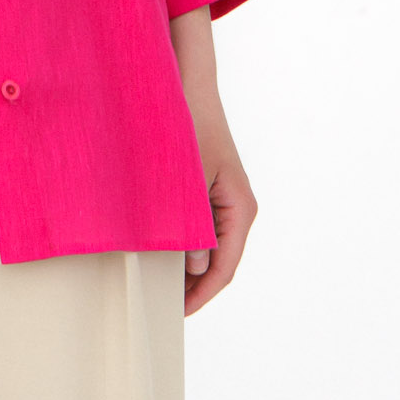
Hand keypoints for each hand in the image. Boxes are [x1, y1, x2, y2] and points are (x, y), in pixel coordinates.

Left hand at [181, 88, 256, 315]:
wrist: (190, 87)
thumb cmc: (190, 127)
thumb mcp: (188, 179)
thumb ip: (191, 224)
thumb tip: (192, 265)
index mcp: (240, 209)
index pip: (225, 268)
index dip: (201, 295)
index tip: (178, 313)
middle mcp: (238, 209)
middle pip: (219, 262)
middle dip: (194, 286)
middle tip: (163, 305)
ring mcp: (225, 200)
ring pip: (209, 247)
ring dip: (188, 266)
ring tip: (159, 284)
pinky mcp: (210, 191)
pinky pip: (201, 228)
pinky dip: (185, 243)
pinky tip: (162, 251)